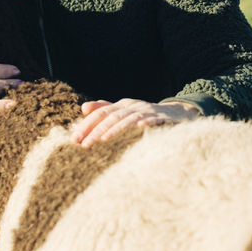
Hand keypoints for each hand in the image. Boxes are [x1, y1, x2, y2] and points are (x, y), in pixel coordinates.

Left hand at [71, 98, 200, 147]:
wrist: (178, 114)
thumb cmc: (146, 116)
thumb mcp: (125, 112)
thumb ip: (105, 110)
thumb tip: (84, 108)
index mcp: (123, 105)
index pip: (101, 113)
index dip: (87, 125)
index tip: (74, 140)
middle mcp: (133, 106)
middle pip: (111, 116)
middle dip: (96, 130)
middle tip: (84, 145)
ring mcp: (148, 111)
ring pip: (128, 119)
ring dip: (115, 129)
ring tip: (103, 140)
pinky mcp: (162, 118)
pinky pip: (154, 120)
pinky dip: (147, 123)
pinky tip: (139, 128)